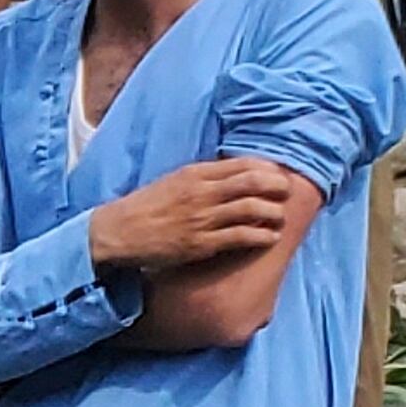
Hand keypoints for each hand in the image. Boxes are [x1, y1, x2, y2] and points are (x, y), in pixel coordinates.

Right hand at [87, 156, 304, 274]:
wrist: (119, 232)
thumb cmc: (146, 207)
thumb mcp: (173, 182)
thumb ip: (201, 178)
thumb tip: (231, 176)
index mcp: (195, 173)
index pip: (241, 163)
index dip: (266, 167)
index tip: (277, 173)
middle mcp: (201, 192)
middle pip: (252, 181)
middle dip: (276, 185)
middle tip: (287, 191)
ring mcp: (202, 218)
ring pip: (251, 208)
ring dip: (273, 212)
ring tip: (281, 216)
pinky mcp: (201, 243)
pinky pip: (240, 237)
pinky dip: (261, 236)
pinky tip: (270, 237)